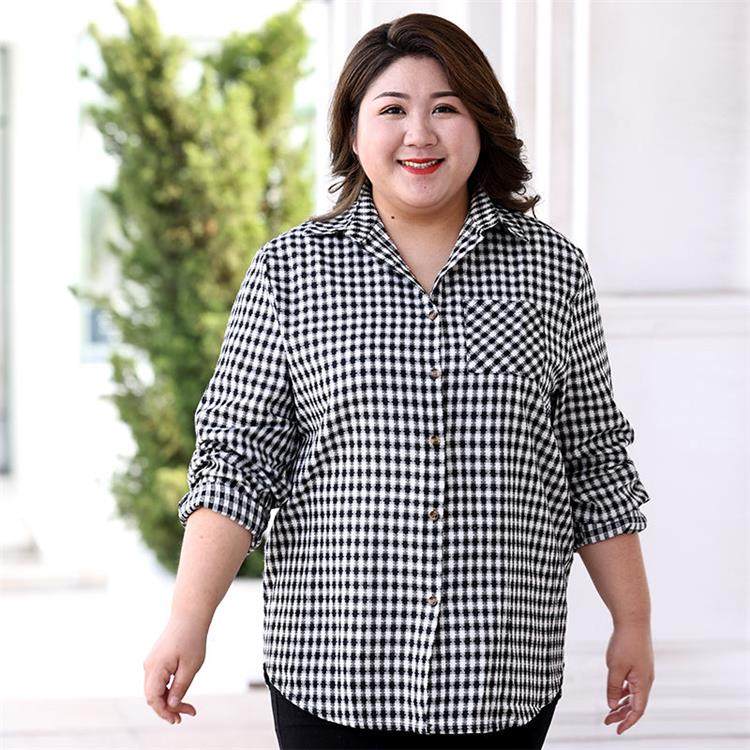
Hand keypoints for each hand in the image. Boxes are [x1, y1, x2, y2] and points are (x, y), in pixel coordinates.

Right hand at [143, 616, 206, 724]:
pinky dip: (168, 690)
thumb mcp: (191, 666)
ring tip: (187, 707)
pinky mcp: (157, 660)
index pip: (153, 699)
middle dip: (168, 709)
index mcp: (155, 668)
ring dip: (168, 700)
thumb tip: (171, 706)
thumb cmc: (192, 639)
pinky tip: (179, 694)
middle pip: (152, 696)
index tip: (179, 719)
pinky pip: (158, 681)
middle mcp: (149, 666)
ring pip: (155, 690)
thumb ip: (180, 687)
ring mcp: (151, 662)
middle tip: (187, 714)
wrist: (189, 615)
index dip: (164, 712)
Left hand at [603, 620, 653, 734]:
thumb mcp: (615, 668)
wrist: (633, 620)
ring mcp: (643, 671)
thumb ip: (613, 688)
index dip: (628, 722)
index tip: (616, 730)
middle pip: (635, 703)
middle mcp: (646, 680)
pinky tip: (616, 692)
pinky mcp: (639, 663)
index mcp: (643, 684)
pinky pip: (632, 683)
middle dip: (622, 714)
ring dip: (622, 703)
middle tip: (607, 721)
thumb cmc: (625, 643)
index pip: (637, 710)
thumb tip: (612, 705)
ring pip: (633, 693)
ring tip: (610, 710)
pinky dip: (624, 690)